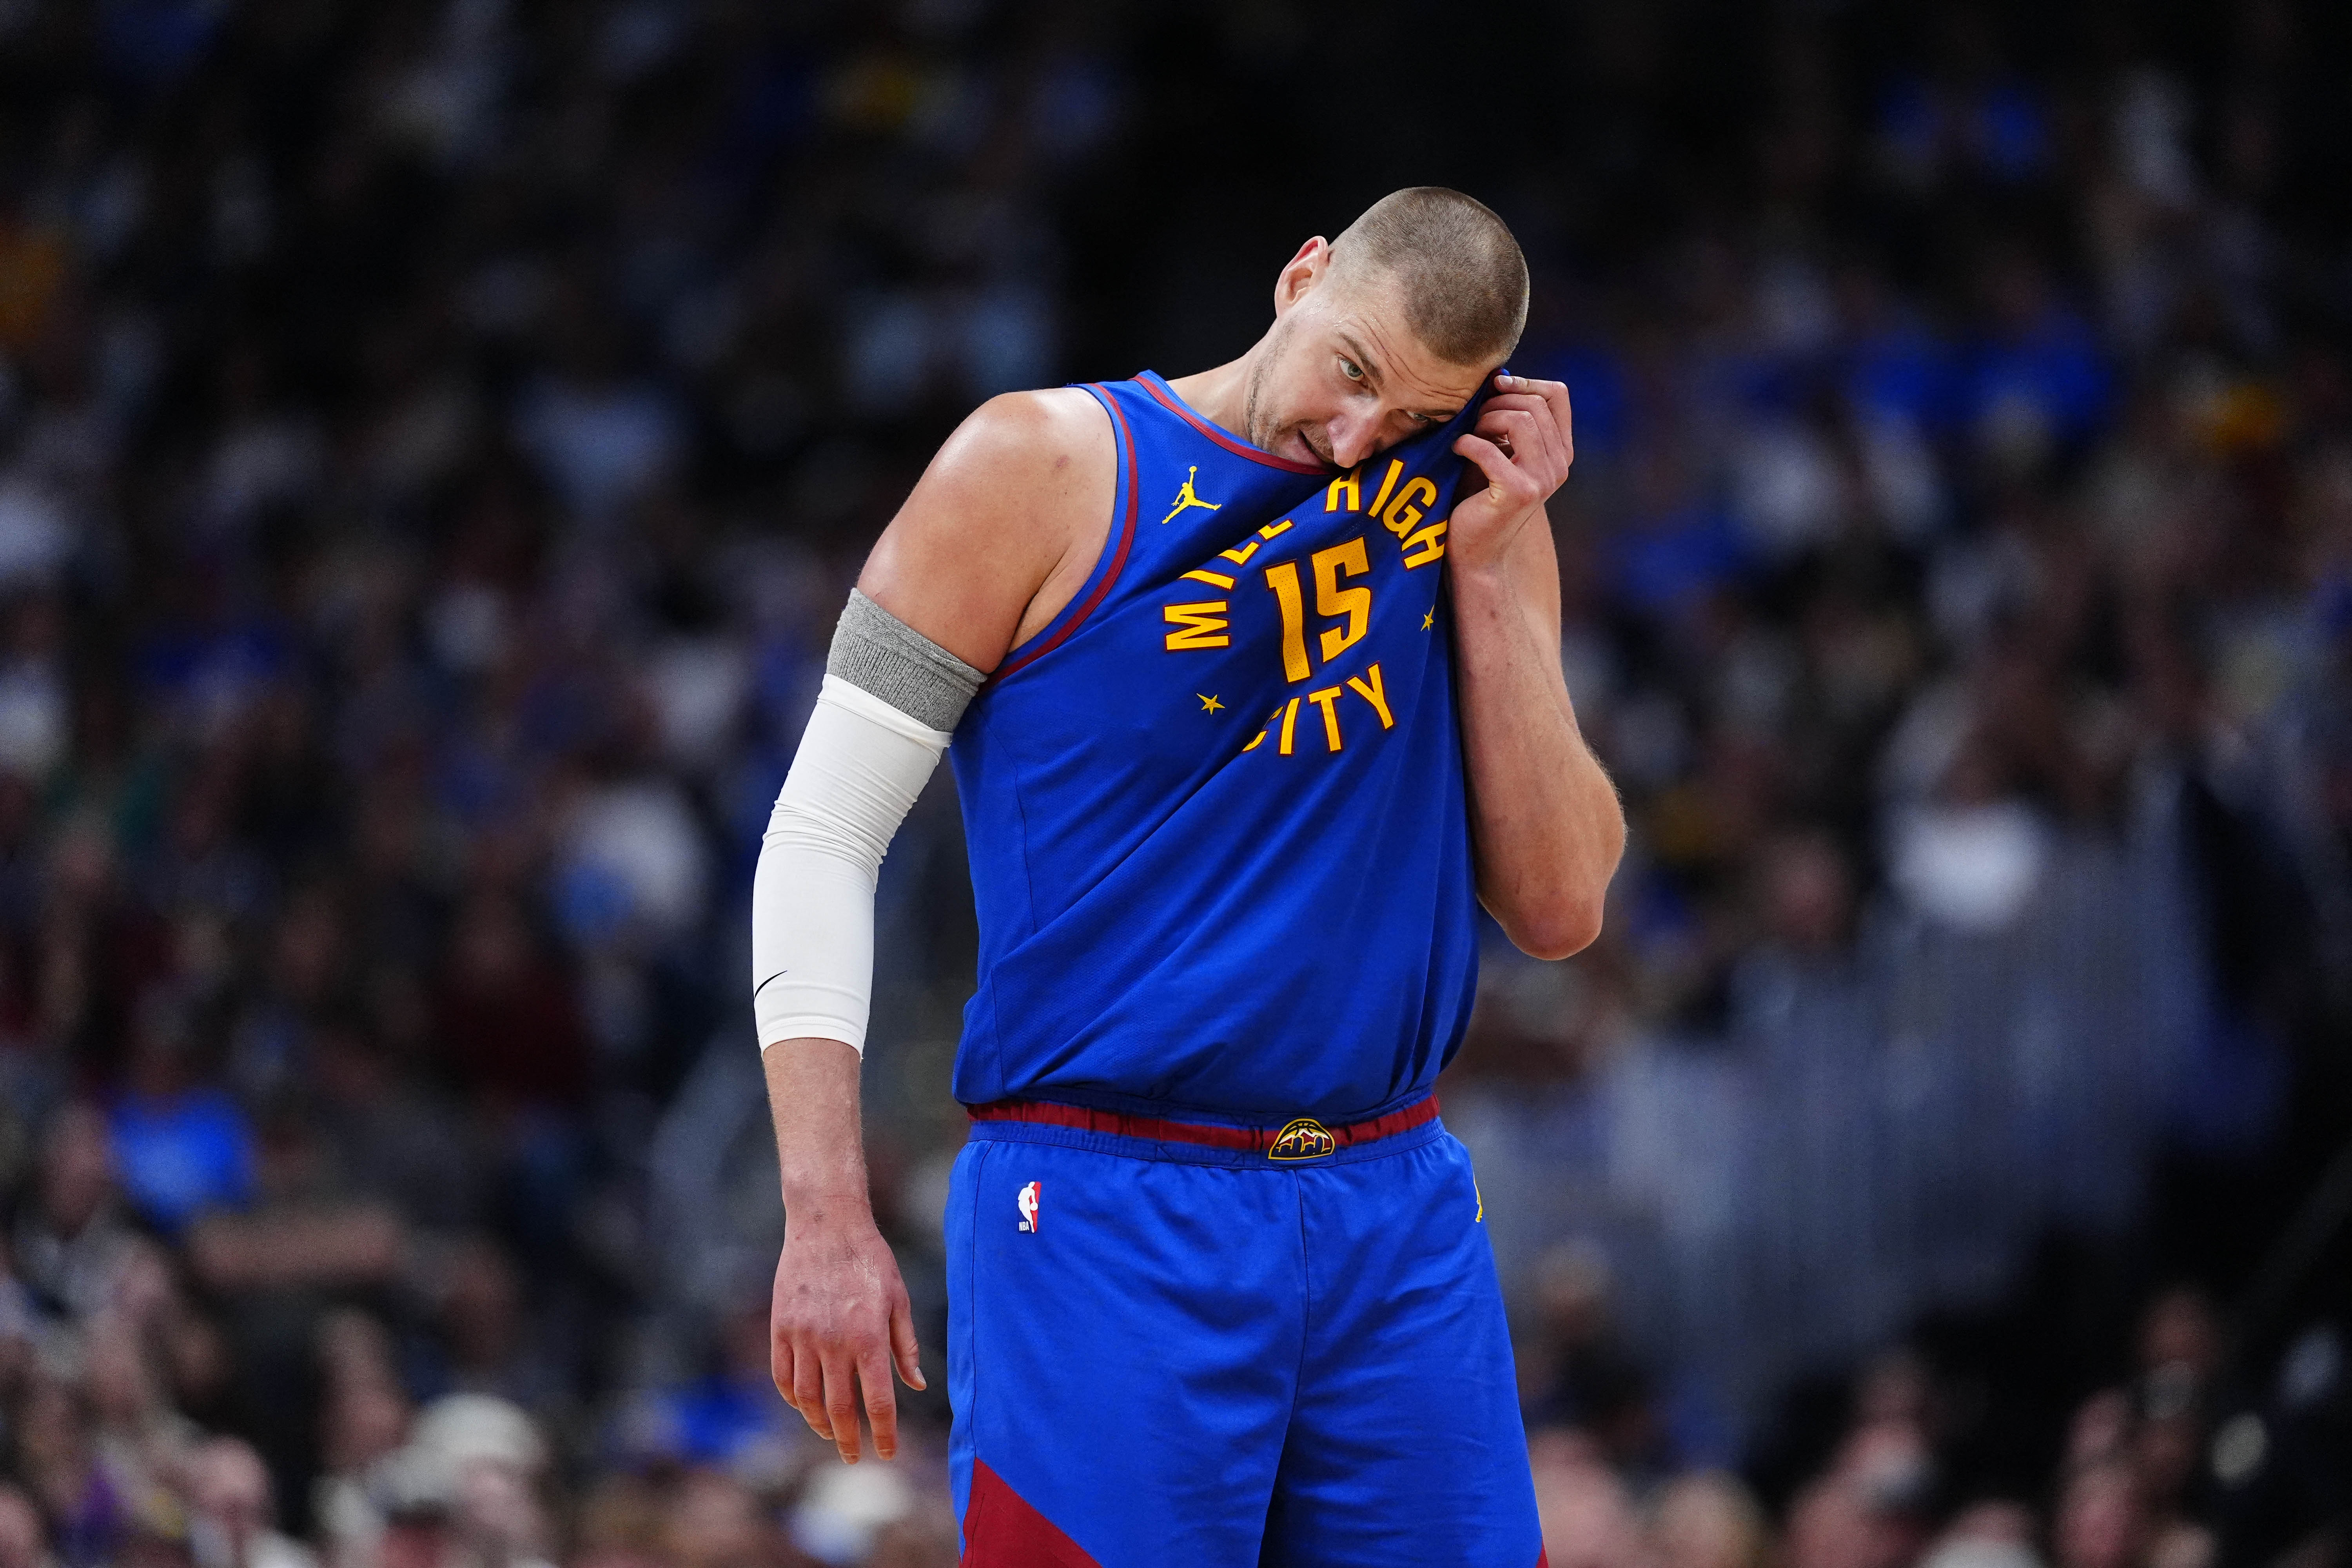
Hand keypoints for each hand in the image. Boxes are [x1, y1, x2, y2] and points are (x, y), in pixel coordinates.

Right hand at [769, 1215, 926, 1462]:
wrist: (827, 1225)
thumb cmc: (871, 1261)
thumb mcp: (899, 1299)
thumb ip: (905, 1346)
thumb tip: (918, 1385)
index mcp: (869, 1337)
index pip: (879, 1402)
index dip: (884, 1434)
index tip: (887, 1453)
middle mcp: (834, 1342)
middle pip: (840, 1409)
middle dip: (848, 1440)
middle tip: (854, 1457)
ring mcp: (803, 1336)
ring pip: (807, 1398)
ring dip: (819, 1423)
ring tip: (830, 1433)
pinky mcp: (781, 1327)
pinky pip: (782, 1376)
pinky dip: (793, 1398)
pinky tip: (804, 1405)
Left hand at [1448, 373, 1574, 572]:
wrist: (1472, 549)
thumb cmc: (1478, 494)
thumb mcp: (1497, 448)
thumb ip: (1504, 418)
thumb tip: (1496, 376)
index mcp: (1559, 450)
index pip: (1558, 394)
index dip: (1525, 382)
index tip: (1495, 389)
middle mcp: (1559, 465)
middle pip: (1533, 404)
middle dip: (1495, 404)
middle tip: (1471, 421)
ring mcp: (1543, 480)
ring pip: (1520, 421)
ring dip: (1484, 421)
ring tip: (1467, 436)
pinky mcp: (1519, 493)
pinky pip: (1491, 450)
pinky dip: (1467, 444)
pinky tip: (1456, 450)